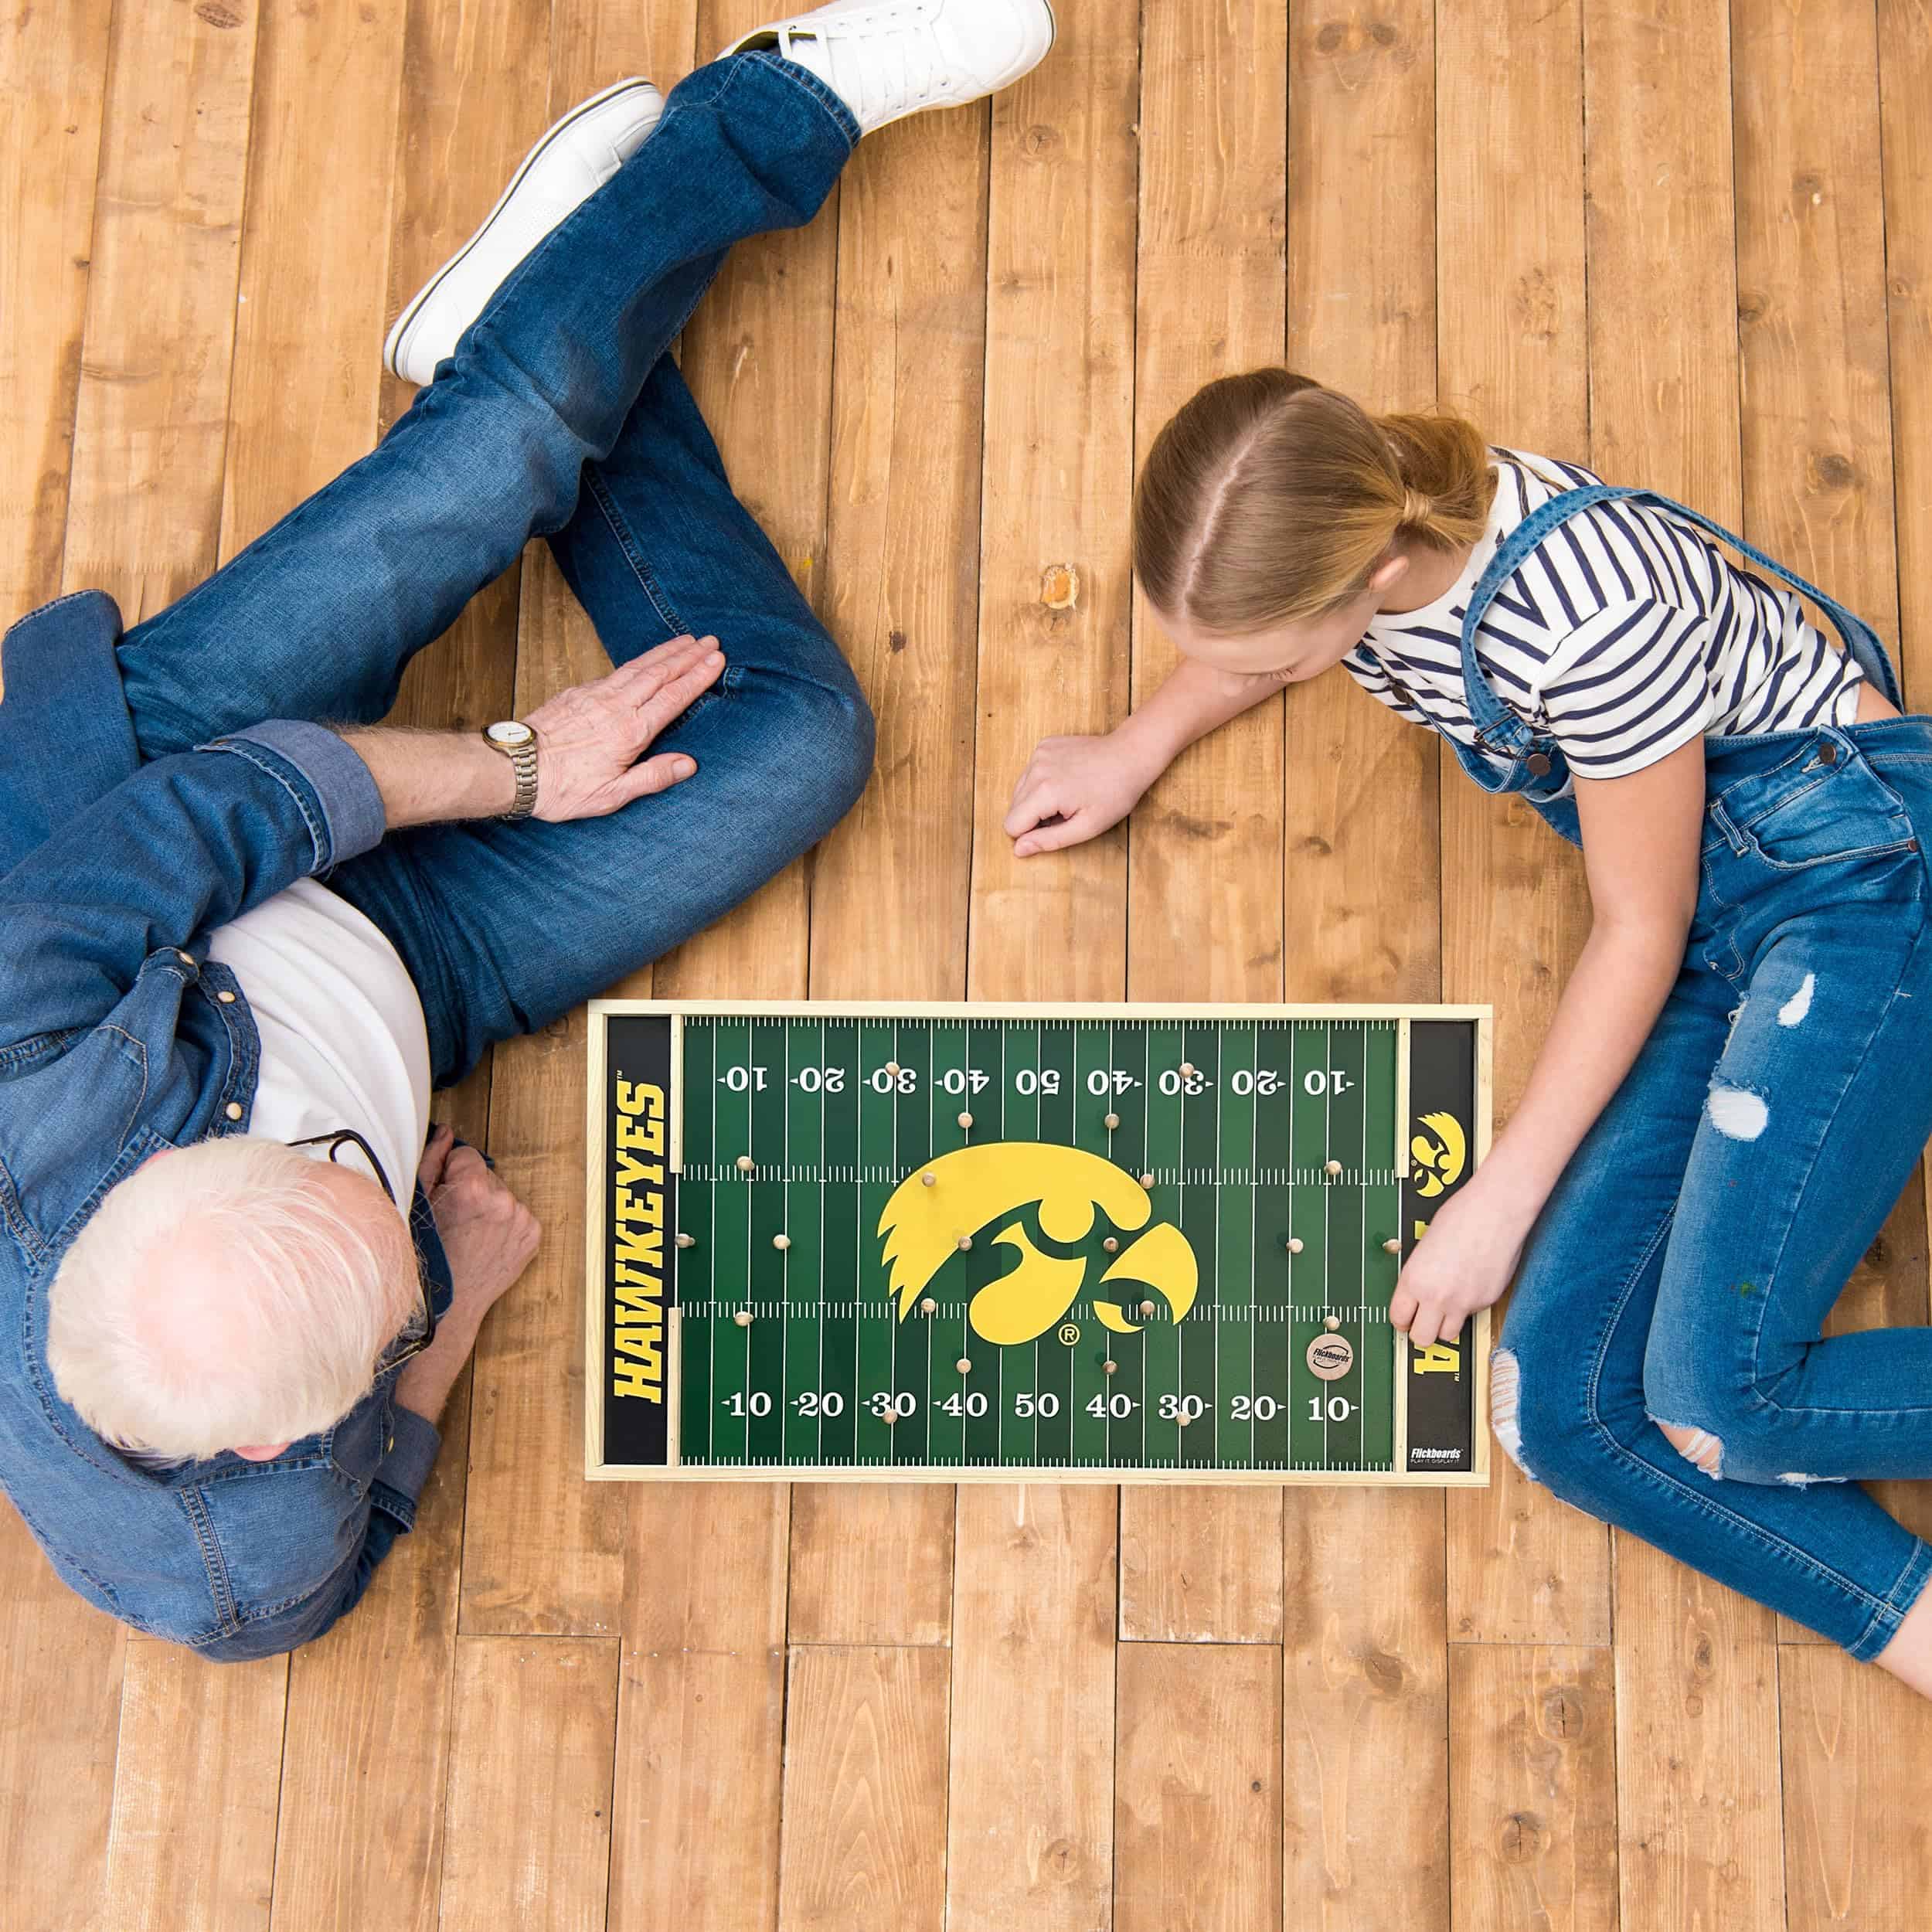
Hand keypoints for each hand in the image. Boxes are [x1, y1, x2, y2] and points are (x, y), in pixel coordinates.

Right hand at [424, 1131, 540, 1316]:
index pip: (467, 1154)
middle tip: (455, 1221)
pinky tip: (486, 1243)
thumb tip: (446, 1133)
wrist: (447, 1303)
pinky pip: (518, 1216)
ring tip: (469, 1235)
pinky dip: (505, 1225)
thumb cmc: (425, 1256)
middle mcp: (503, 1201)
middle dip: (472, 1191)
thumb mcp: (417, 1203)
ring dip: (489, 1208)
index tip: (445, 1195)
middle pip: (486, 1176)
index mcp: (472, 1188)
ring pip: (502, 1196)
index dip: (451, 1173)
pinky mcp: (533, 1236)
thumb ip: (434, 1160)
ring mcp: (521, 1220)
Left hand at [523, 634, 725, 821]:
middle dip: (688, 656)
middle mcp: (616, 706)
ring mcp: (596, 695)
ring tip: (686, 639)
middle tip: (710, 641)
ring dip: (665, 652)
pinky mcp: (579, 692)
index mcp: (630, 732)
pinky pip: (618, 670)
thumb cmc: (562, 788)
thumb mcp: (611, 794)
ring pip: (639, 667)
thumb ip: (652, 777)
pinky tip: (646, 659)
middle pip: (660, 674)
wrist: (514, 768)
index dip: (697, 677)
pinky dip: (639, 660)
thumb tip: (689, 764)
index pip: (673, 698)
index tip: (716, 660)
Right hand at [1006, 728, 1165, 856]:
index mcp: (1045, 792)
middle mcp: (1036, 769)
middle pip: (1013, 808)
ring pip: (1019, 790)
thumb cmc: (1115, 794)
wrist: (1130, 755)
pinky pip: (1030, 773)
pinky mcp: (1044, 745)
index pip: (1011, 825)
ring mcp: (1039, 754)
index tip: (1056, 827)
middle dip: (1035, 817)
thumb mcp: (1086, 827)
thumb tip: (1018, 850)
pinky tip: (1067, 780)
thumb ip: (1049, 841)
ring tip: (1067, 796)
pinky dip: (1042, 781)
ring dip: (1037, 800)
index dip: (1031, 834)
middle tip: (1066, 813)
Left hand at [1387, 1181, 1526, 1349]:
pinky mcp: (1487, 1301)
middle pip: (1422, 1338)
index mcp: (1415, 1279)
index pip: (1399, 1319)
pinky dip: (1468, 1306)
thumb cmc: (1462, 1216)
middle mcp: (1438, 1296)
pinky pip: (1472, 1315)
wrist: (1496, 1210)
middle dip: (1421, 1331)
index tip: (1405, 1318)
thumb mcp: (1424, 1246)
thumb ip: (1419, 1274)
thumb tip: (1417, 1291)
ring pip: (1449, 1334)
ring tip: (1447, 1306)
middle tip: (1423, 1319)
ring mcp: (1465, 1302)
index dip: (1401, 1320)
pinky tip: (1470, 1285)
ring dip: (1445, 1325)